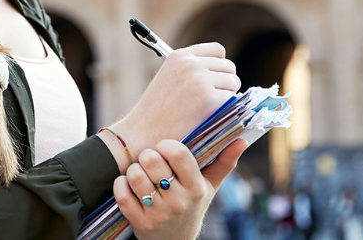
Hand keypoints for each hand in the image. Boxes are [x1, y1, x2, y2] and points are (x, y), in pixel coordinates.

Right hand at [110, 43, 239, 161]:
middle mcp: (191, 63)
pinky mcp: (210, 99)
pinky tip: (211, 117)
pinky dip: (227, 110)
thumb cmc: (156, 111)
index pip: (217, 50)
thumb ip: (191, 70)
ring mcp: (201, 80)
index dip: (220, 65)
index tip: (215, 79)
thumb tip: (221, 70)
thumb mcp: (169, 78)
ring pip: (233, 82)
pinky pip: (233, 100)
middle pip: (228, 67)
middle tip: (212, 100)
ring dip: (227, 96)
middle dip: (225, 83)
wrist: (144, 133)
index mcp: (180, 56)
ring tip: (209, 109)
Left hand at [113, 138, 247, 239]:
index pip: (177, 153)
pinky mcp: (139, 222)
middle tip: (150, 161)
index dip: (166, 145)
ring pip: (134, 175)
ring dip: (133, 170)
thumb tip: (242, 140)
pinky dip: (120, 185)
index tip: (164, 148)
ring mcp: (158, 213)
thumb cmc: (192, 205)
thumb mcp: (209, 186)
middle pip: (151, 160)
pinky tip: (129, 186)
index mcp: (196, 188)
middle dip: (147, 156)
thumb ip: (224, 162)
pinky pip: (121, 193)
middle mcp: (179, 201)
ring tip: (141, 174)